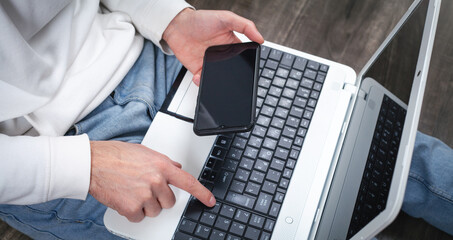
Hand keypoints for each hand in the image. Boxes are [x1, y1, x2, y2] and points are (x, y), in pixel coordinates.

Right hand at [88, 141, 214, 221]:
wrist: (93, 163)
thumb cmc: (116, 155)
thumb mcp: (146, 152)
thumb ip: (164, 162)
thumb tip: (177, 169)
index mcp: (162, 165)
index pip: (188, 182)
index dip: (202, 193)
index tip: (210, 201)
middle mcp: (156, 180)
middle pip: (170, 201)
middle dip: (160, 198)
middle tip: (145, 188)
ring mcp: (145, 195)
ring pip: (155, 211)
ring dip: (145, 205)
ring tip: (132, 190)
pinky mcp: (132, 207)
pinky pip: (139, 217)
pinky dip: (132, 212)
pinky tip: (125, 198)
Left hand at [163, 9, 263, 84]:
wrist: (177, 25)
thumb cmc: (201, 19)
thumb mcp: (226, 18)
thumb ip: (245, 26)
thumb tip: (260, 38)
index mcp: (232, 44)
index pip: (244, 57)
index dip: (247, 64)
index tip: (248, 68)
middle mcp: (222, 55)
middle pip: (232, 71)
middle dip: (232, 77)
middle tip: (230, 76)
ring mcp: (210, 63)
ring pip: (218, 78)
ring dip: (217, 81)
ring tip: (214, 77)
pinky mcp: (198, 69)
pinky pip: (203, 80)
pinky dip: (202, 82)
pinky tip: (200, 76)